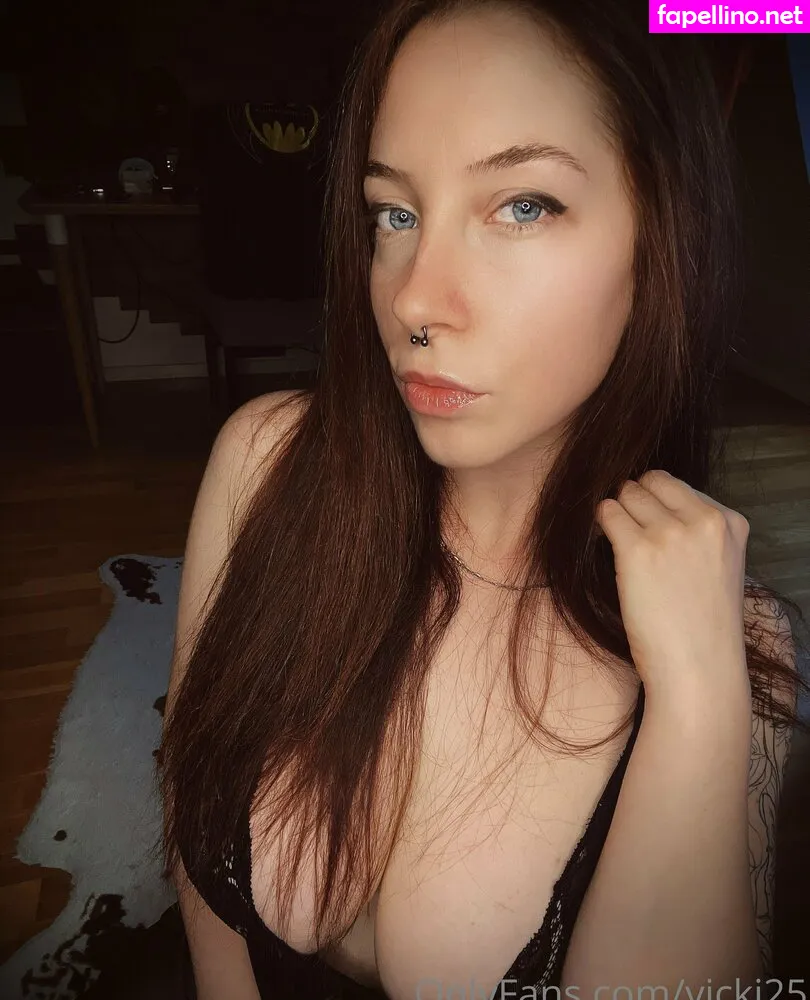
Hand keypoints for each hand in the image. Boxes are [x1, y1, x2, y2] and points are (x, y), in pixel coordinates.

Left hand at [595, 470, 750, 698]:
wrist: (698, 669)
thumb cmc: (704, 627)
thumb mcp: (720, 565)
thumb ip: (698, 532)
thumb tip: (653, 505)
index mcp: (730, 522)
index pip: (677, 485)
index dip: (656, 502)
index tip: (649, 524)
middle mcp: (704, 520)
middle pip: (650, 482)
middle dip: (634, 500)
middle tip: (629, 531)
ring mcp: (670, 533)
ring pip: (626, 493)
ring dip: (616, 512)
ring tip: (619, 543)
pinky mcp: (637, 550)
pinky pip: (607, 513)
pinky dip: (600, 523)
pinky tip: (602, 543)